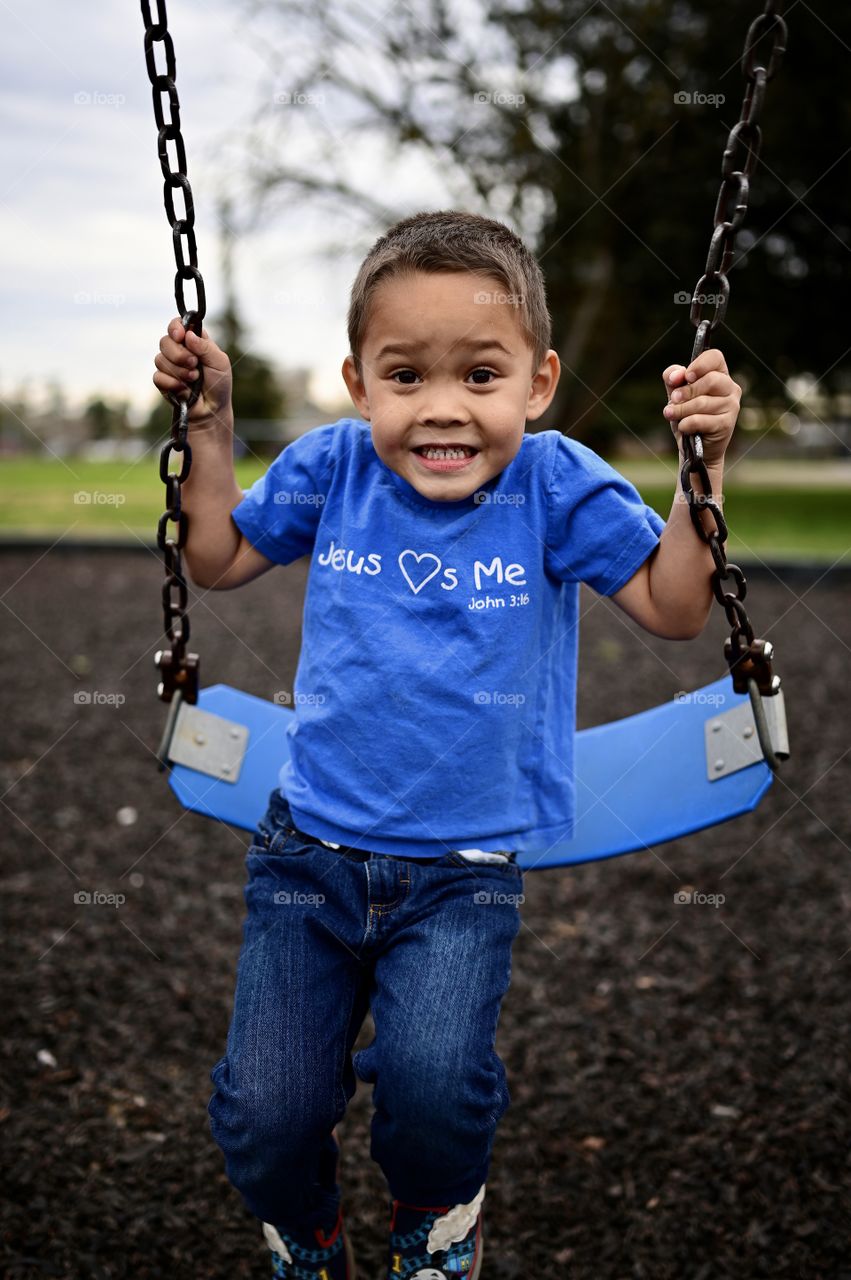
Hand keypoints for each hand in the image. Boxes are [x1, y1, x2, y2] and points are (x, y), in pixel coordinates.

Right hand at [153, 317, 232, 428]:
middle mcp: (179, 351)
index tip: (180, 336)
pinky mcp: (163, 382)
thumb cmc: (219, 385)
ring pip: (159, 359)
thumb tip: (188, 335)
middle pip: (165, 341)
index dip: (175, 327)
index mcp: (193, 342)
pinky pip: (158, 376)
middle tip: (194, 364)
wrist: (212, 410)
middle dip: (179, 354)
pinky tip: (183, 389)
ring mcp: (170, 366)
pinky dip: (171, 383)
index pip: (177, 325)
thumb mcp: (220, 362)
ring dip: (179, 371)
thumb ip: (205, 347)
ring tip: (193, 379)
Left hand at [661, 349, 740, 467]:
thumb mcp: (676, 395)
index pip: (715, 357)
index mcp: (720, 374)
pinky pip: (700, 419)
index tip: (686, 377)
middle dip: (686, 391)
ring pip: (702, 402)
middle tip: (673, 400)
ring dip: (681, 410)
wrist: (695, 449)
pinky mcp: (727, 424)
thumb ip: (673, 379)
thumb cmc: (688, 416)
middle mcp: (730, 388)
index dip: (699, 364)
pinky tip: (683, 427)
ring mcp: (732, 406)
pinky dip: (686, 424)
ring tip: (671, 414)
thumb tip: (676, 376)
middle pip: (710, 380)